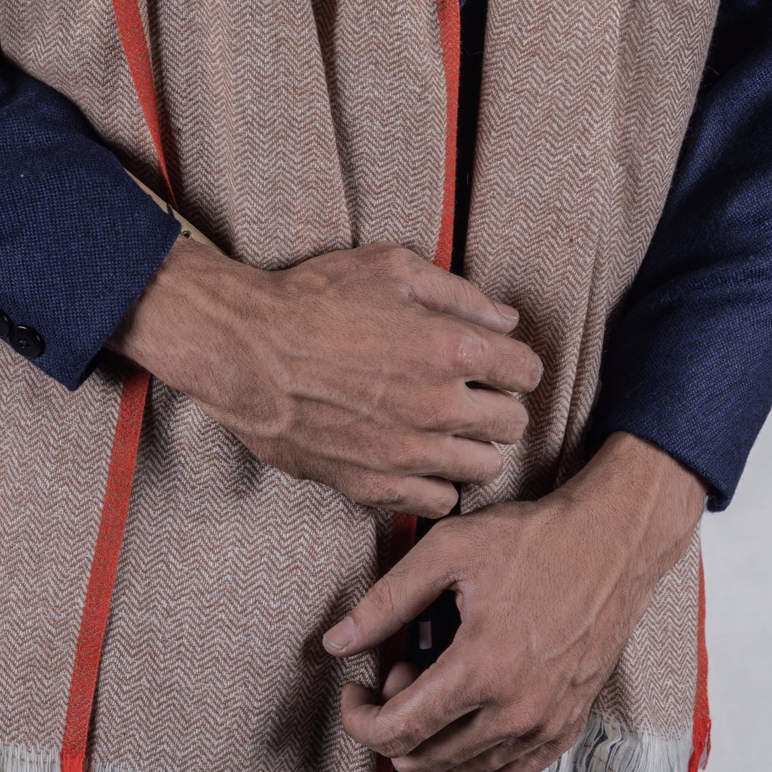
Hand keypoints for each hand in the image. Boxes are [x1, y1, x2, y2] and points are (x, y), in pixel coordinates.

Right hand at [110, 236, 543, 517]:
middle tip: (472, 394)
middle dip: (499, 405)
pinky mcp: (373, 485)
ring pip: (484, 469)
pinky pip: (437, 503)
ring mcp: (406, 453)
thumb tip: (506, 320)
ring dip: (473, 447)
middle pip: (514, 424)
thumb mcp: (392, 268)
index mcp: (449, 347)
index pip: (526, 371)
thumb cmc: (315, 299)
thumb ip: (459, 294)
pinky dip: (437, 485)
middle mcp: (437, 406)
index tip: (494, 361)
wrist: (245, 348)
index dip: (513, 362)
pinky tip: (419, 459)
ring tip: (447, 428)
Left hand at [322, 433, 706, 771]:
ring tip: (434, 685)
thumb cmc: (531, 540)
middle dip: (393, 723)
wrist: (611, 544)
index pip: (398, 730)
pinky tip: (459, 726)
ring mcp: (544, 728)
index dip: (359, 719)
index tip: (352, 691)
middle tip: (402, 668)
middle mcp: (515, 712)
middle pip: (423, 760)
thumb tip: (334, 642)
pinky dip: (466, 770)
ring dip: (427, 744)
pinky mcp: (565, 730)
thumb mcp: (449, 550)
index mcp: (481, 668)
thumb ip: (386, 600)